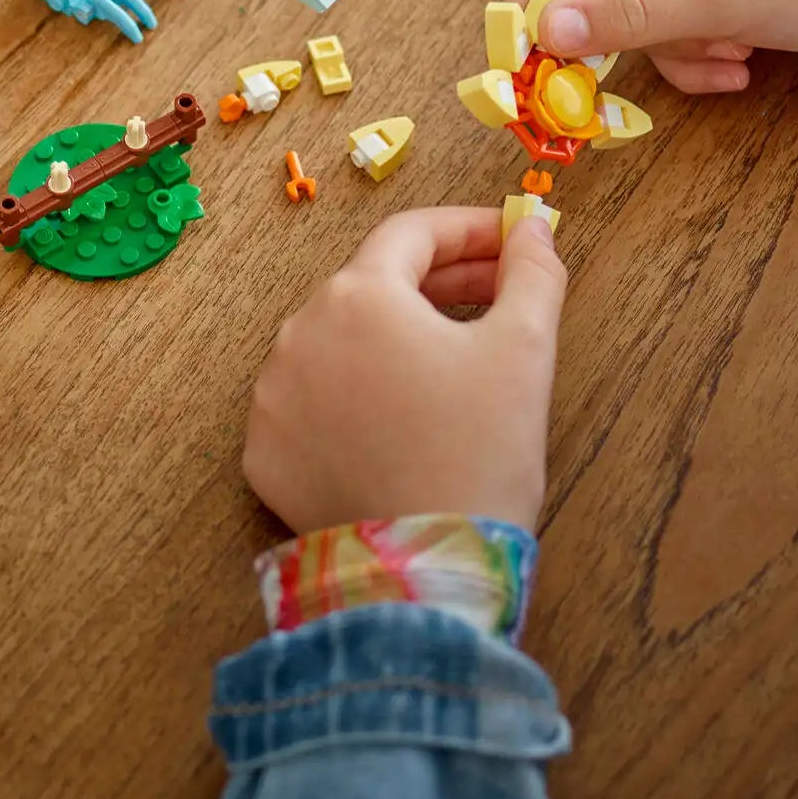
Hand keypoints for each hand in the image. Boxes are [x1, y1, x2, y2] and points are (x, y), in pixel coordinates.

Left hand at [244, 207, 567, 533]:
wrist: (427, 571)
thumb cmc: (480, 453)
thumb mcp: (524, 350)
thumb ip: (531, 272)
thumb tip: (533, 228)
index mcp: (359, 296)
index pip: (412, 234)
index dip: (468, 229)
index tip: (511, 238)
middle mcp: (299, 333)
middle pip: (374, 285)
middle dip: (441, 282)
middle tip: (500, 294)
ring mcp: (272, 397)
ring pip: (339, 343)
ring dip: (394, 338)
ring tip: (452, 359)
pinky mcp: (264, 454)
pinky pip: (313, 403)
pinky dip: (354, 396)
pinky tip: (401, 414)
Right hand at [510, 0, 797, 94]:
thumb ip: (631, 13)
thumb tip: (551, 30)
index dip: (538, 2)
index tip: (513, 57)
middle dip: (631, 35)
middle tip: (596, 92)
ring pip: (638, 19)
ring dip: (678, 51)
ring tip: (732, 52)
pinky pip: (674, 31)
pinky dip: (702, 56)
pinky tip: (746, 59)